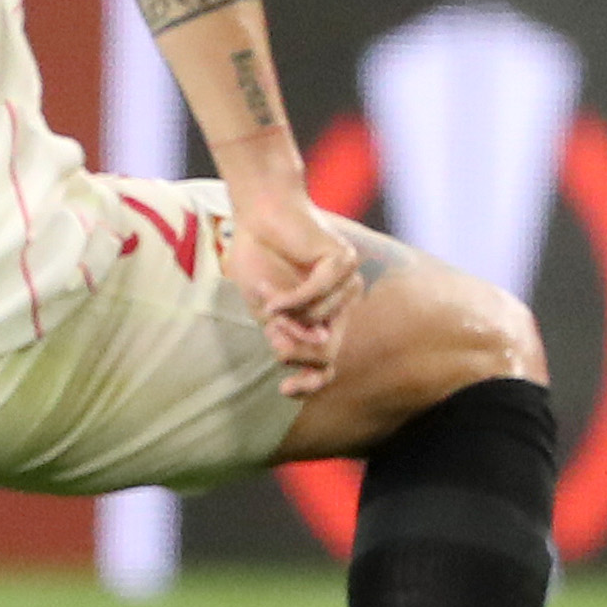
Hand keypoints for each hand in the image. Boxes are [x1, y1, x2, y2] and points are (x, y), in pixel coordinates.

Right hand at [225, 193, 363, 394]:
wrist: (259, 216)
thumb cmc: (261, 259)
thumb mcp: (268, 308)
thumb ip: (283, 332)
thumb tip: (298, 353)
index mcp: (325, 319)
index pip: (327, 363)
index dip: (311, 382)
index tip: (285, 390)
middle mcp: (342, 304)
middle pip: (327, 351)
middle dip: (295, 347)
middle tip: (271, 328)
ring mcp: (347, 284)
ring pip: (318, 323)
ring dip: (284, 313)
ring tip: (263, 291)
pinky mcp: (342, 261)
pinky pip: (316, 296)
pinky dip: (289, 299)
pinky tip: (268, 293)